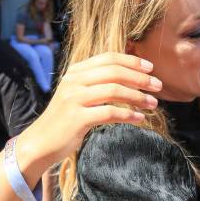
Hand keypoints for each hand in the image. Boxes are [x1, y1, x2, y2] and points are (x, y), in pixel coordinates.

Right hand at [15, 53, 161, 171]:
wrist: (41, 142)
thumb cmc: (65, 119)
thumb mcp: (77, 94)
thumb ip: (96, 82)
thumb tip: (128, 75)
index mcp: (75, 72)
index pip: (108, 58)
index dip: (132, 61)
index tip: (150, 68)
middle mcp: (74, 81)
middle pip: (115, 72)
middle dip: (140, 78)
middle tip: (158, 86)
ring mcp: (74, 99)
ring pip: (115, 91)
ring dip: (138, 97)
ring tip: (153, 104)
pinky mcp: (77, 119)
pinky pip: (110, 113)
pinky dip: (129, 115)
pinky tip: (140, 119)